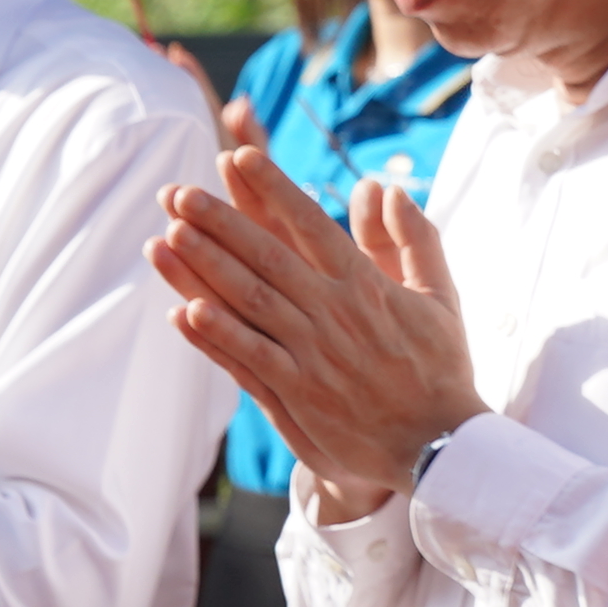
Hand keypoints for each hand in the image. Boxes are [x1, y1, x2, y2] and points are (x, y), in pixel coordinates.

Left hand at [153, 112, 480, 512]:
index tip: (239, 158)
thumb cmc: (439, 369)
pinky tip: (184, 311)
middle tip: (179, 193)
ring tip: (168, 236)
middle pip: (266, 257)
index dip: (273, 189)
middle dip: (219, 222)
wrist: (438, 448)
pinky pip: (247, 360)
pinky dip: (215, 337)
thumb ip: (415, 239)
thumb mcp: (440, 296)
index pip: (311, 224)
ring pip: (248, 303)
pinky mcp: (296, 397)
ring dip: (205, 269)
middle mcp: (332, 315)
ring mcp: (310, 357)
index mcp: (366, 286)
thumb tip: (389, 189)